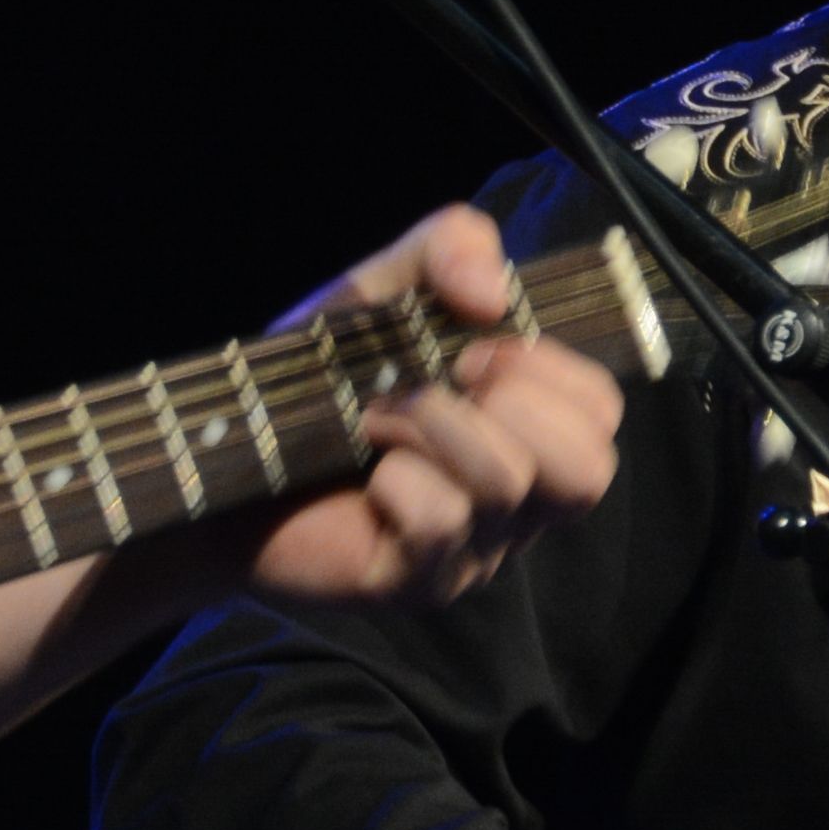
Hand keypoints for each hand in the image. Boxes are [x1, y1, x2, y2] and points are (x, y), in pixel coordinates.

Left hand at [227, 208, 623, 612]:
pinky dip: (395, 477)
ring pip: (507, 484)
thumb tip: (493, 291)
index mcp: (528, 430)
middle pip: (588, 469)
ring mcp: (474, 549)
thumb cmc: (319, 374)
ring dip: (431, 422)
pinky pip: (441, 522)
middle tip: (438, 378)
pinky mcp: (420, 582)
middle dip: (510, 401)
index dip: (551, 369)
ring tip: (376, 415)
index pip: (602, 413)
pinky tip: (363, 473)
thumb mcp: (387, 285)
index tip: (477, 344)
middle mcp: (517, 500)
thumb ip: (451, 247)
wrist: (226, 448)